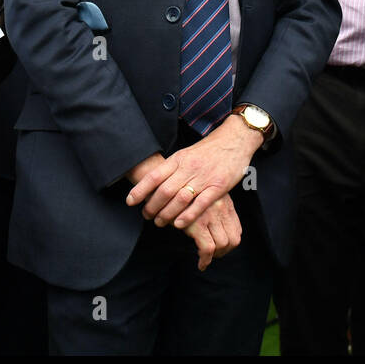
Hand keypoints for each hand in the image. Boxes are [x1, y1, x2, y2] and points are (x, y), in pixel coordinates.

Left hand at [125, 115, 260, 228]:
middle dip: (152, 206)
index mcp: (179, 159)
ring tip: (159, 222)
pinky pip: (200, 204)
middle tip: (146, 215)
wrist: (234, 140)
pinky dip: (188, 215)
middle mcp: (189, 168)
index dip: (140, 190)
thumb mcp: (186, 154)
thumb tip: (152, 183)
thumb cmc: (208, 150)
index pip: (154, 175)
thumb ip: (172, 168)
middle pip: (164, 190)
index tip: (130, 201)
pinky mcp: (218, 186)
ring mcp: (204, 177)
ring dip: (166, 214)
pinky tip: (179, 224)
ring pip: (180, 198)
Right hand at [183, 193, 241, 270]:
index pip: (237, 229)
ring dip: (215, 256)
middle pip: (233, 239)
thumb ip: (213, 208)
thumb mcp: (204, 196)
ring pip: (223, 244)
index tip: (220, 248)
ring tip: (205, 258)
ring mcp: (210, 215)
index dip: (230, 242)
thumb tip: (218, 228)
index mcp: (224, 201)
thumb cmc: (180, 194)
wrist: (163, 188)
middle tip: (214, 255)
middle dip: (224, 252)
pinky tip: (201, 264)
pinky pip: (208, 249)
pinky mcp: (197, 224)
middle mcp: (221, 207)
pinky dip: (205, 260)